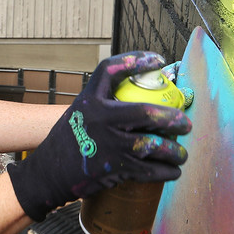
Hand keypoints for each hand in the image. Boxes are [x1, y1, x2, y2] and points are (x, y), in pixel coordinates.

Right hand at [6, 51, 192, 221]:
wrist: (49, 173)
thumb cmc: (68, 141)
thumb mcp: (81, 113)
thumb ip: (105, 105)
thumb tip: (144, 104)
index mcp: (90, 99)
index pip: (112, 69)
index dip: (136, 60)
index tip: (158, 60)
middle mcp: (100, 118)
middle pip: (146, 112)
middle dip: (172, 118)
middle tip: (185, 123)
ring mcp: (108, 144)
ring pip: (154, 145)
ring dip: (175, 151)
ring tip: (181, 154)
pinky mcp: (115, 168)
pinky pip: (151, 170)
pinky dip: (167, 171)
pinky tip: (172, 171)